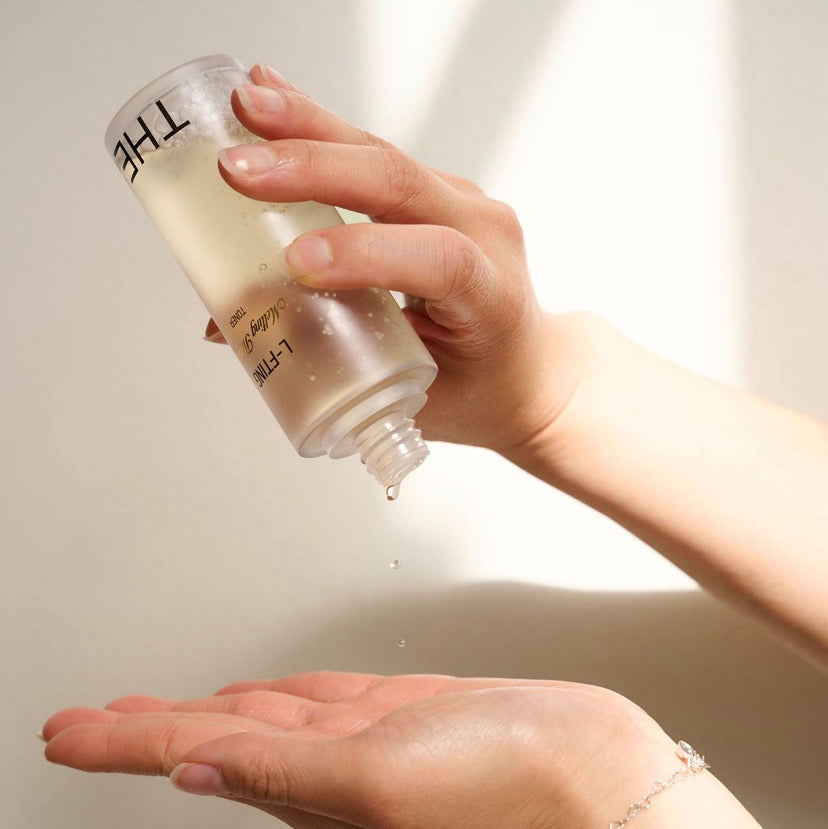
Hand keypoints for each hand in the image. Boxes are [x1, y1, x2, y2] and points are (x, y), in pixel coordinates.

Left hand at [44, 671, 693, 828]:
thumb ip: (288, 776)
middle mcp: (325, 769)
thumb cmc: (508, 785)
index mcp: (309, 790)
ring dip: (205, 712)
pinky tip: (257, 698)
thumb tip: (198, 771)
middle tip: (88, 722)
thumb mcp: (381, 781)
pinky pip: (317, 703)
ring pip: (261, 719)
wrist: (596, 772)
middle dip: (146, 730)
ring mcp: (364, 741)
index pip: (192, 754)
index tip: (66, 734)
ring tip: (159, 711)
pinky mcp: (401, 716)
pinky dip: (276, 699)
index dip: (122, 743)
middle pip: (214, 739)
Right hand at [204, 64, 588, 453]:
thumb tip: (227, 328)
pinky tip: (278, 99)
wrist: (529, 369)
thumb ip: (328, 362)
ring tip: (246, 100)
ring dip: (312, 128)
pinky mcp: (441, 192)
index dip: (368, 254)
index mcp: (493, 297)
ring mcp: (466, 203)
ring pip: (385, 155)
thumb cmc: (477, 393)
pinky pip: (380, 155)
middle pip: (402, 184)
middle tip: (237, 166)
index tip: (297, 260)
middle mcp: (487, 235)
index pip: (439, 260)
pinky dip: (325, 130)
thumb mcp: (413, 395)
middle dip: (314, 170)